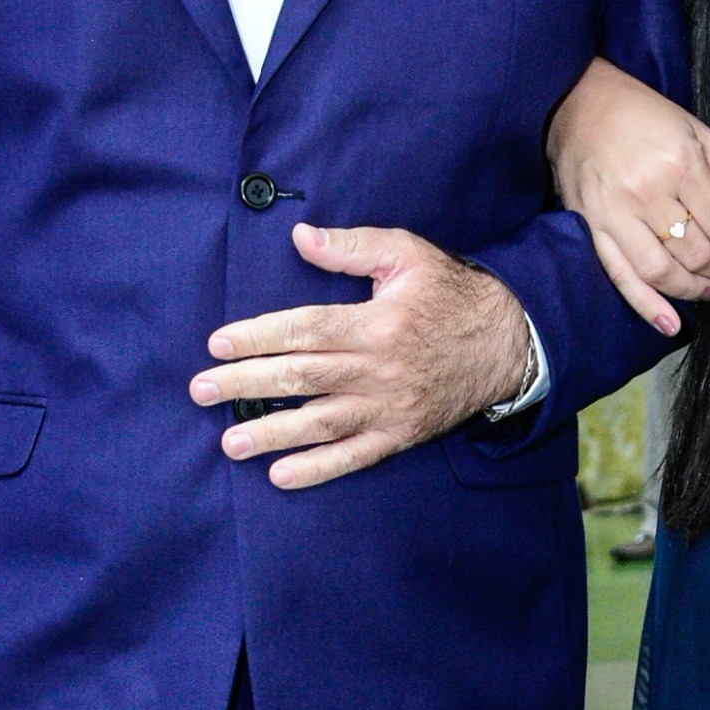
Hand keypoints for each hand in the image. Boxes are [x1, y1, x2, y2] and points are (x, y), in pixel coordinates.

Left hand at [193, 224, 535, 488]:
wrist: (509, 343)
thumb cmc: (451, 293)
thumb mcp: (407, 254)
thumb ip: (352, 246)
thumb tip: (300, 235)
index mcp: (376, 323)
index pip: (304, 331)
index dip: (258, 337)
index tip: (218, 344)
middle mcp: (379, 369)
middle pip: (301, 378)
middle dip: (246, 384)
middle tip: (201, 391)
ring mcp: (389, 407)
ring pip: (320, 423)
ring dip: (272, 433)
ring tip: (230, 441)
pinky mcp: (400, 434)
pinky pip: (354, 456)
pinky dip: (318, 468)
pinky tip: (281, 474)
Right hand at [547, 56, 709, 338]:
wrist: (579, 104)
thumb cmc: (646, 117)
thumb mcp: (702, 137)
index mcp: (680, 162)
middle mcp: (647, 191)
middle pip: (696, 250)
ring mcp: (615, 213)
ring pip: (662, 270)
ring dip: (691, 288)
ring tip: (706, 289)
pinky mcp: (592, 227)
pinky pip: (621, 276)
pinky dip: (647, 305)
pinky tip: (670, 324)